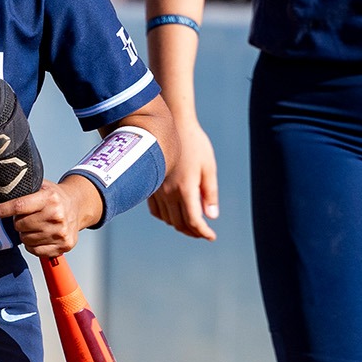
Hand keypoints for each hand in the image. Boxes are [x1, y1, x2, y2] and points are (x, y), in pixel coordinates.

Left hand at [0, 177, 98, 259]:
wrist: (78, 206)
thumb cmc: (54, 197)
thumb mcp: (41, 186)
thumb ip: (23, 189)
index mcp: (49, 198)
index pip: (19, 206)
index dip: (1, 210)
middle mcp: (56, 216)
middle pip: (20, 225)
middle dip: (18, 221)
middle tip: (27, 216)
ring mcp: (61, 232)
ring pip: (25, 239)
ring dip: (25, 233)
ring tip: (36, 225)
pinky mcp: (64, 245)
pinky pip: (35, 250)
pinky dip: (32, 245)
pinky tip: (39, 235)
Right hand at [148, 116, 218, 239]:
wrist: (169, 124)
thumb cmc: (194, 143)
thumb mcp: (208, 166)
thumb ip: (210, 193)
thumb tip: (211, 216)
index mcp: (185, 188)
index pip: (194, 221)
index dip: (203, 232)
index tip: (211, 236)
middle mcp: (168, 192)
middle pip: (180, 224)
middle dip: (193, 232)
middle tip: (204, 232)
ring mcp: (156, 190)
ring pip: (167, 219)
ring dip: (180, 226)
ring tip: (192, 224)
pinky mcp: (149, 185)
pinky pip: (156, 211)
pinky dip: (166, 217)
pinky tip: (174, 214)